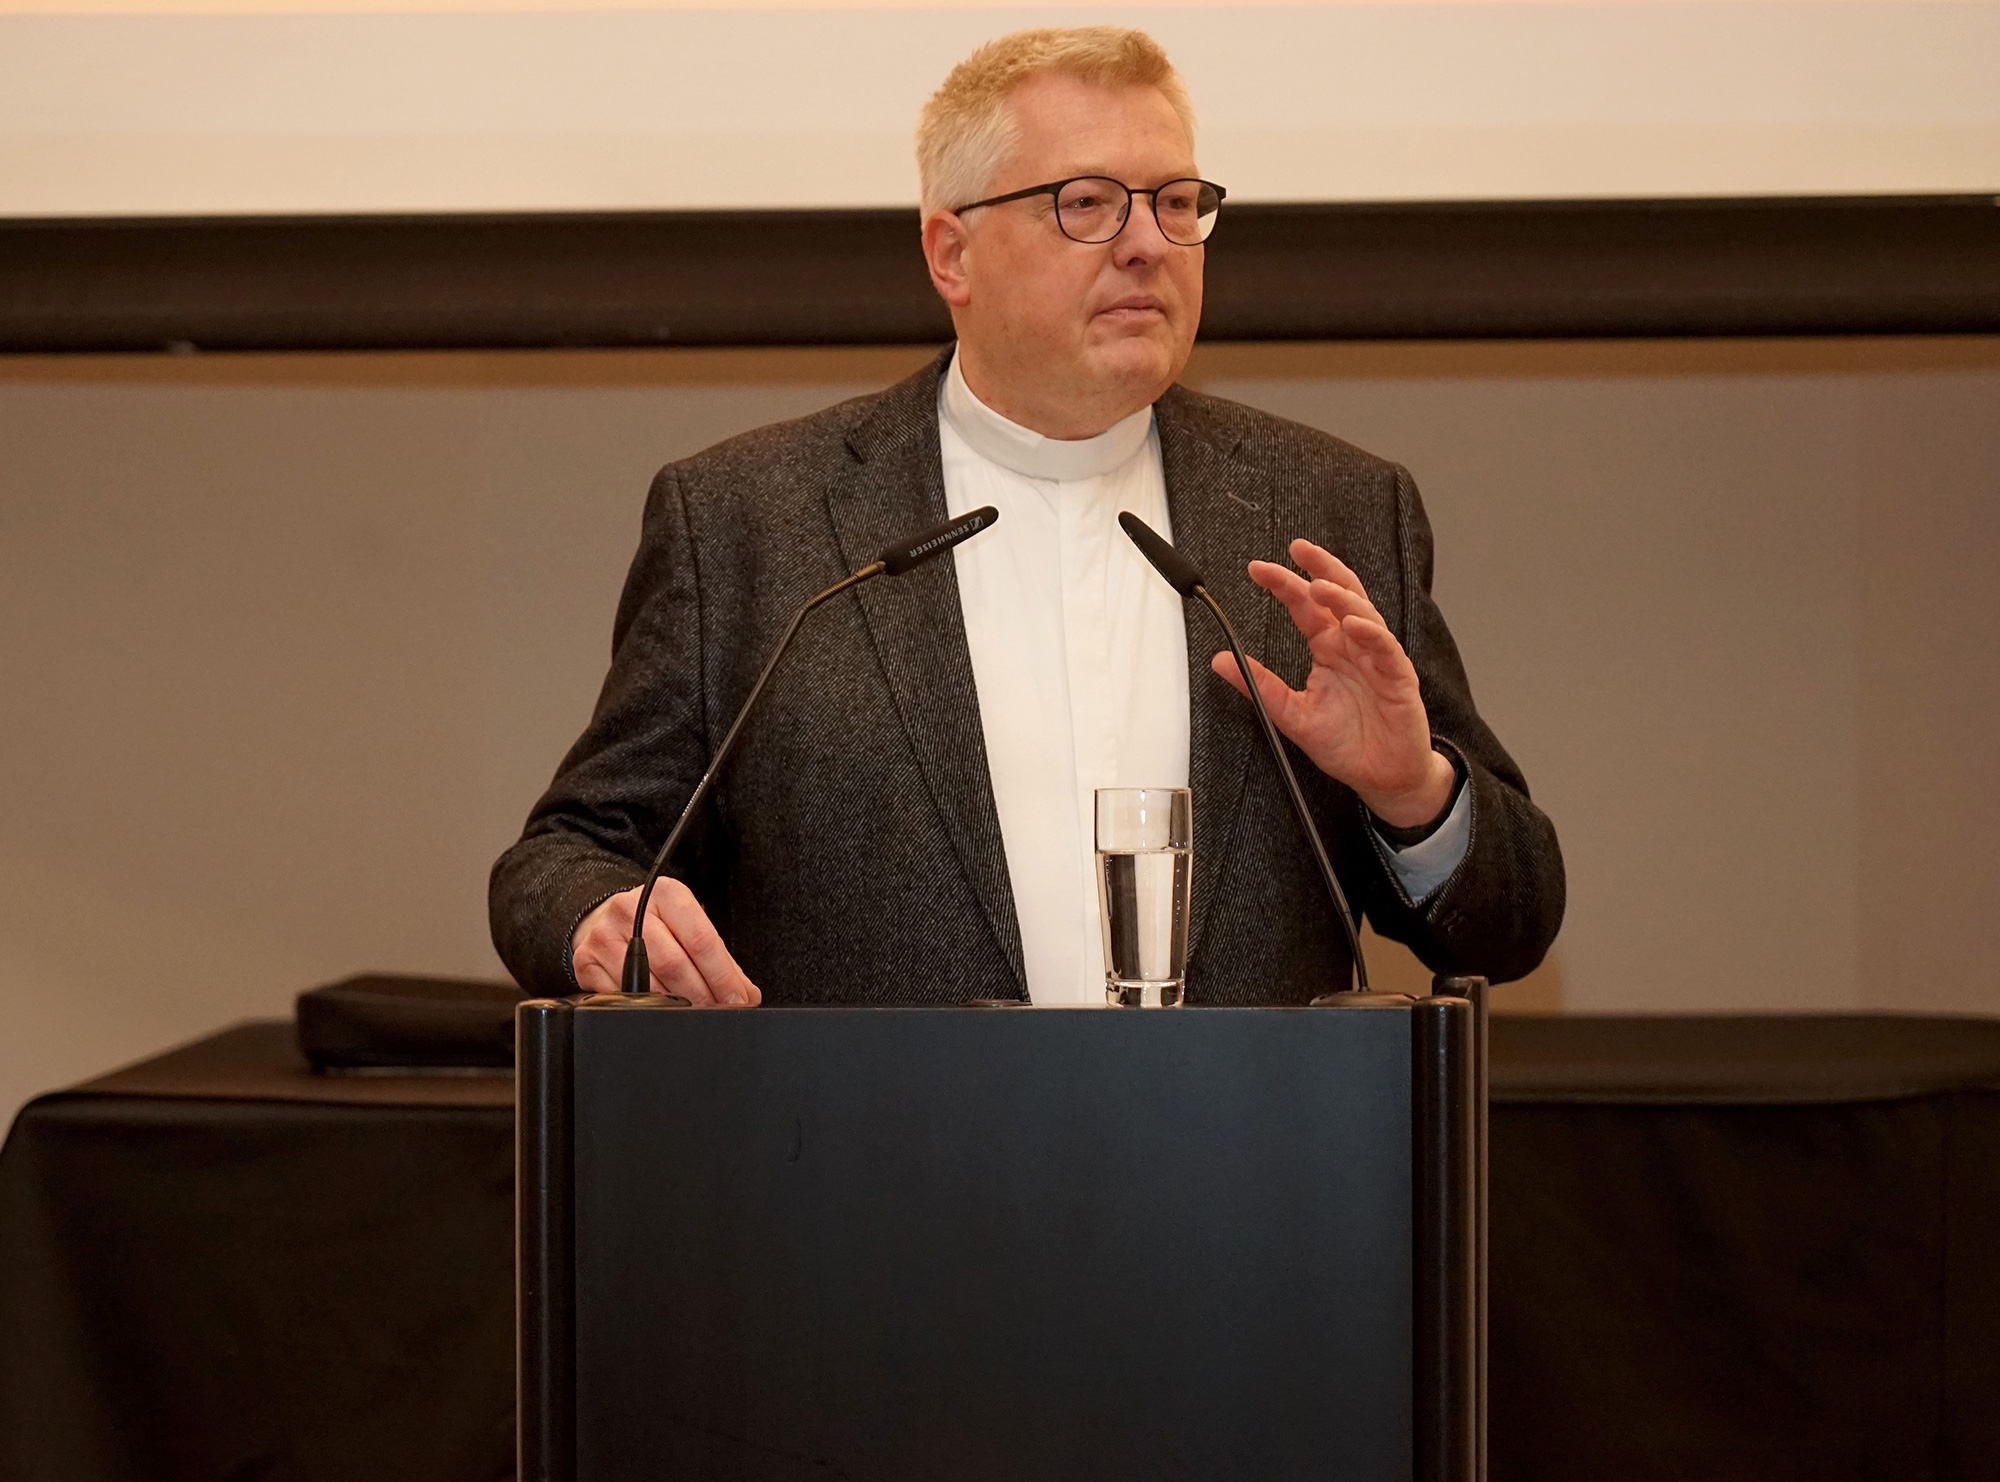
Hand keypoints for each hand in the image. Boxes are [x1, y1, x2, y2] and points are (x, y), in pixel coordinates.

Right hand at [570, 879, 761, 1005]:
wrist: (605, 916)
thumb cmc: (657, 924)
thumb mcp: (689, 926)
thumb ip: (720, 959)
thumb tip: (746, 995)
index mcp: (667, 894)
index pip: (701, 939)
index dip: (722, 976)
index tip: (737, 999)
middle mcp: (631, 909)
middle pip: (674, 964)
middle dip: (702, 996)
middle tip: (717, 1012)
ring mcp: (605, 934)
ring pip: (648, 984)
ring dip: (675, 1008)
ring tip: (693, 1015)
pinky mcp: (585, 959)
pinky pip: (620, 996)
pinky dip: (643, 1009)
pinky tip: (656, 1011)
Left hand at [1213, 538, 1455, 827]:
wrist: (1382, 777)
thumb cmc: (1346, 743)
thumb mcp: (1291, 714)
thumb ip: (1259, 685)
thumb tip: (1220, 660)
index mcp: (1328, 649)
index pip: (1306, 606)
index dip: (1284, 584)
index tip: (1258, 569)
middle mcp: (1353, 646)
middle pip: (1340, 594)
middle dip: (1320, 568)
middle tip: (1298, 549)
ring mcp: (1377, 658)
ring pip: (1364, 614)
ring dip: (1343, 597)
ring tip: (1319, 585)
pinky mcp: (1399, 678)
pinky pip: (1386, 649)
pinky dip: (1371, 634)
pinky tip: (1354, 625)